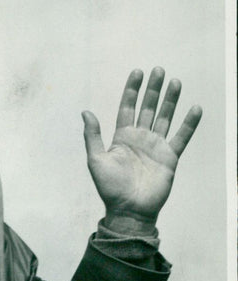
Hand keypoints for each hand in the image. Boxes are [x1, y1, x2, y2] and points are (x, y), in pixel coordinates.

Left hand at [82, 67, 201, 231]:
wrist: (129, 210)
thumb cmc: (110, 188)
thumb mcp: (96, 160)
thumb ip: (92, 136)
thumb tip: (85, 112)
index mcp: (122, 138)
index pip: (127, 108)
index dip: (132, 91)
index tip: (137, 72)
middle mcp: (140, 139)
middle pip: (148, 108)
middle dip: (153, 90)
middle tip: (159, 70)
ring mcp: (156, 147)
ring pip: (165, 117)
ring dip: (170, 100)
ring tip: (175, 82)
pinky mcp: (170, 157)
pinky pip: (181, 136)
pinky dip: (189, 123)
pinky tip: (195, 108)